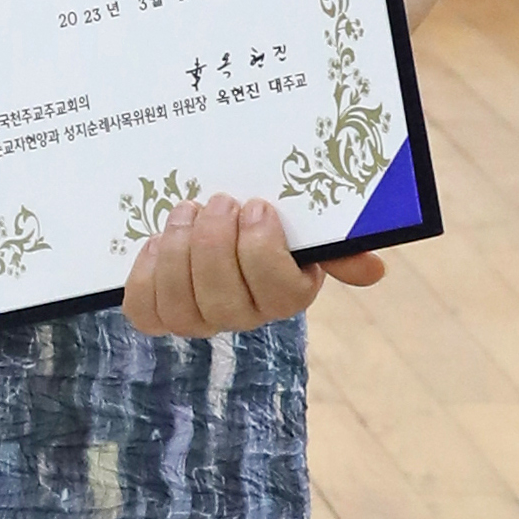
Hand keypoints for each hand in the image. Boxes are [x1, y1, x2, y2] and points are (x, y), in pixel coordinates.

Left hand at [119, 191, 390, 341]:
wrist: (224, 215)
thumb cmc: (272, 217)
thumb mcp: (309, 224)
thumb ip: (340, 243)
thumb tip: (373, 270)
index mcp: (286, 293)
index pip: (279, 294)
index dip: (262, 251)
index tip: (257, 207)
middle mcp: (243, 315)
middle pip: (224, 303)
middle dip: (215, 246)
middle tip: (219, 201)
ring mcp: (200, 318)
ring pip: (182, 309)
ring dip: (178, 254)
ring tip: (186, 212)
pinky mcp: (159, 312)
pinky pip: (145, 312)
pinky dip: (145, 274)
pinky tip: (156, 241)